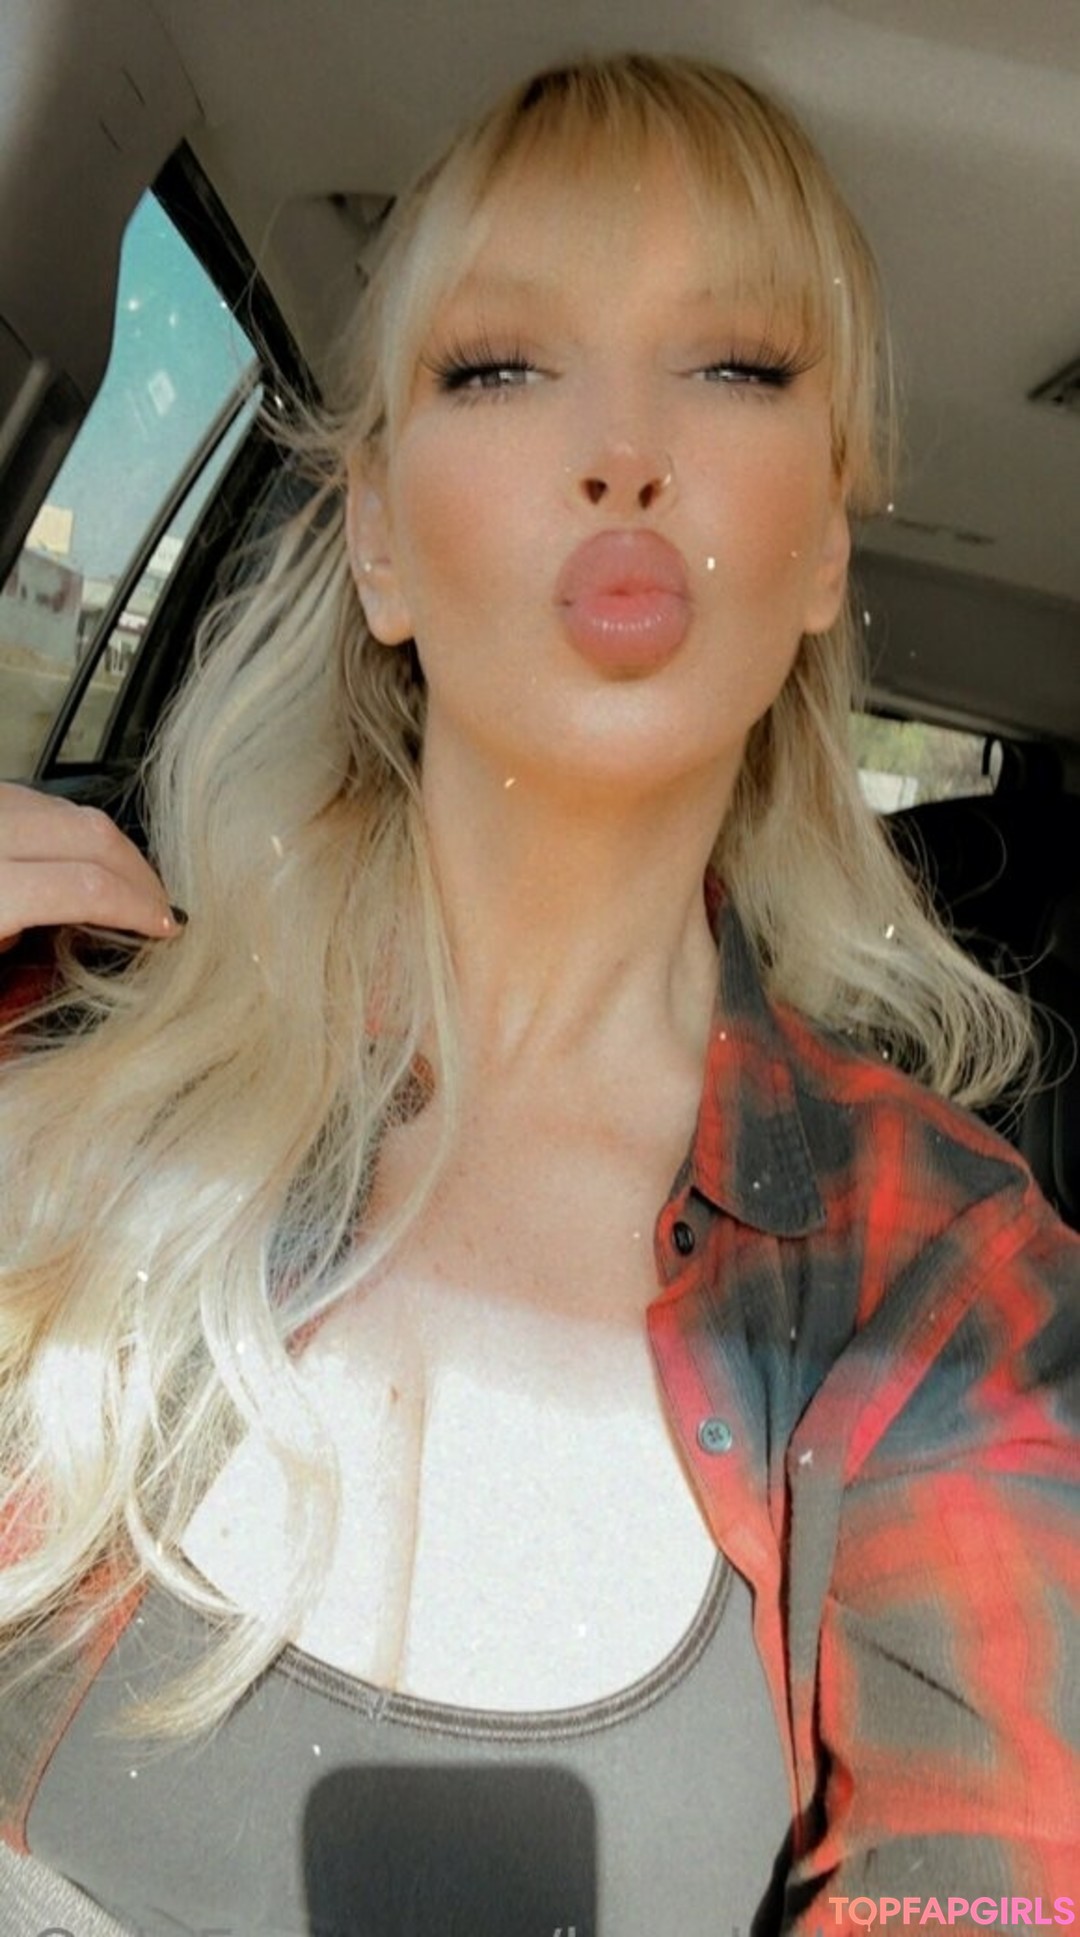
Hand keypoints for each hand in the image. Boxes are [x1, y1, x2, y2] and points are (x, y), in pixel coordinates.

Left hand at [0, 782, 180, 951]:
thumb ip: (28, 945)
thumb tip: (74, 930)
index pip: (89, 888)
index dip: (139, 907)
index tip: (163, 926)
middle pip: (95, 836)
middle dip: (140, 872)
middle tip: (159, 904)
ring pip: (77, 811)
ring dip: (114, 848)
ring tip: (129, 883)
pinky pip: (48, 801)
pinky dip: (78, 829)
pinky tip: (84, 857)